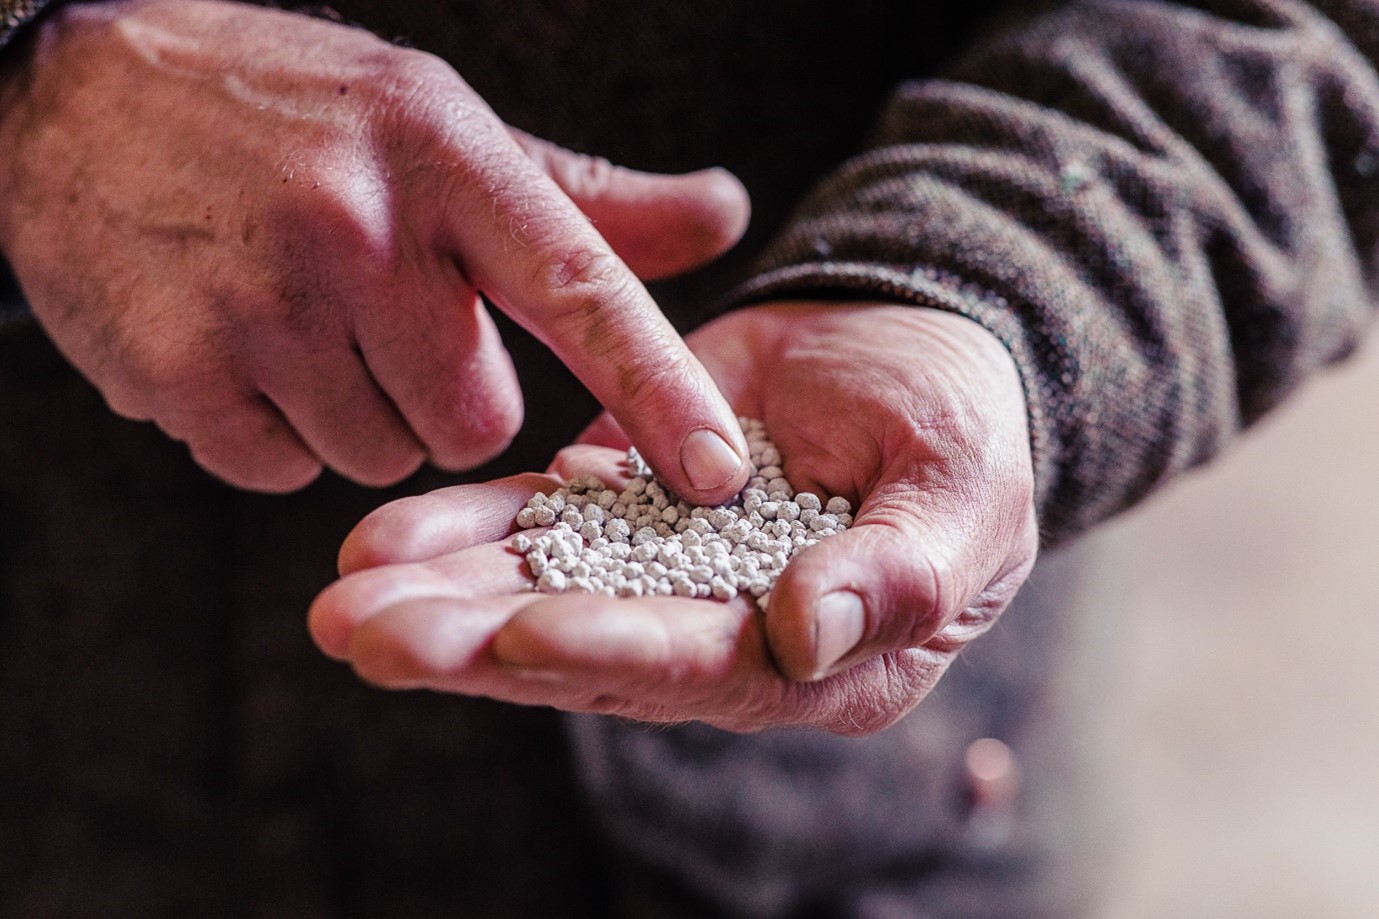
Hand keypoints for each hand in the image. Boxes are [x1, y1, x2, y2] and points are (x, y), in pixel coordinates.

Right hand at [0, 0, 749, 498]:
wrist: (77, 92)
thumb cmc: (296, 118)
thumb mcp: (444, 127)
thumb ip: (588, 197)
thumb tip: (726, 213)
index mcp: (447, 157)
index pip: (581, 288)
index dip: (662, 388)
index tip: (721, 471)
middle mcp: (360, 229)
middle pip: (475, 424)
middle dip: (445, 397)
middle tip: (383, 319)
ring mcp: (261, 302)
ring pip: (380, 456)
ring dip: (355, 415)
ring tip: (297, 318)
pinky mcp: (176, 369)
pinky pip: (280, 469)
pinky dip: (271, 433)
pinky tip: (236, 345)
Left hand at [309, 302, 1039, 733]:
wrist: (911, 351)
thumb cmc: (965, 430)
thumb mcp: (961, 497)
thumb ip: (901, 572)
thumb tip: (808, 634)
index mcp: (820, 660)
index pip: (704, 665)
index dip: (611, 649)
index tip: (517, 632)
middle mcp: (726, 636)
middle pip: (591, 651)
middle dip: (476, 645)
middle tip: (364, 637)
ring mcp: (665, 577)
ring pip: (542, 593)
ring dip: (443, 597)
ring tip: (342, 595)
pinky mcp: (625, 510)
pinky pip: (538, 525)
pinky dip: (466, 530)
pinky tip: (383, 539)